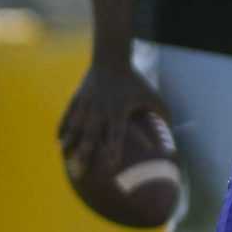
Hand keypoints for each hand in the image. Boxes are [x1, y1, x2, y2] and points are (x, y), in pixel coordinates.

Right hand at [57, 61, 165, 177]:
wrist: (111, 59)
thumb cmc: (136, 81)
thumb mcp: (152, 96)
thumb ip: (162, 115)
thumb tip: (172, 135)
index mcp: (118, 109)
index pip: (116, 134)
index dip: (114, 149)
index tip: (112, 166)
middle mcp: (100, 108)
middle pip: (91, 135)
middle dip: (84, 154)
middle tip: (80, 171)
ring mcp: (86, 103)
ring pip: (75, 127)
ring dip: (70, 143)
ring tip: (65, 157)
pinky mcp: (77, 98)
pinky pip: (68, 116)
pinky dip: (63, 128)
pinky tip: (59, 141)